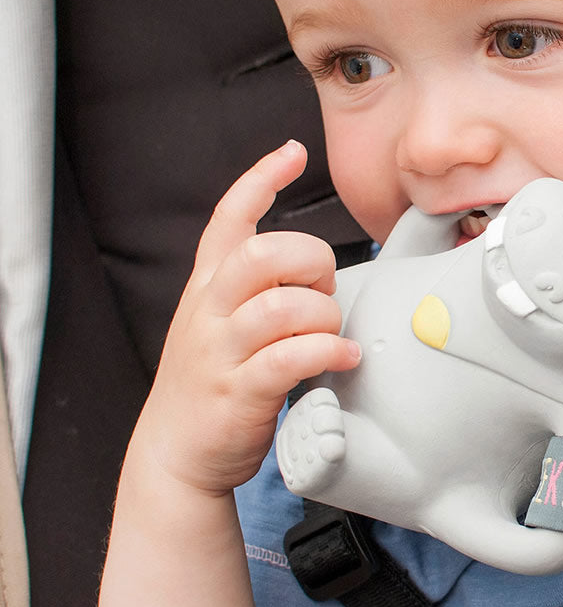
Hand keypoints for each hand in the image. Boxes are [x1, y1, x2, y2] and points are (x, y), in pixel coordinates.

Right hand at [132, 141, 360, 493]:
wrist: (176, 453)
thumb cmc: (213, 383)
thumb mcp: (220, 322)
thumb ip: (256, 290)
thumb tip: (314, 268)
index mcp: (208, 288)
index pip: (228, 219)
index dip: (260, 181)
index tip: (292, 153)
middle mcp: (210, 312)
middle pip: (260, 254)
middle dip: (310, 260)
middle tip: (324, 289)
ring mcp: (221, 352)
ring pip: (280, 307)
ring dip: (323, 314)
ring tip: (334, 332)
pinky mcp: (239, 392)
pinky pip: (289, 358)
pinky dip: (326, 352)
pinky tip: (342, 357)